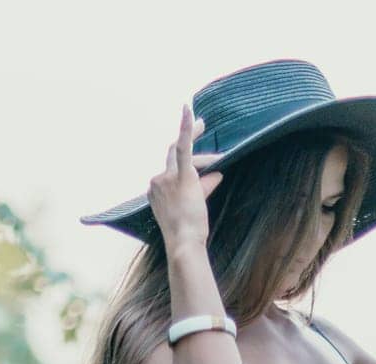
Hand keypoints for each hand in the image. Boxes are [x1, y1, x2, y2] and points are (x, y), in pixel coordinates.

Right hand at [147, 102, 226, 249]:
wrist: (184, 242)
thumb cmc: (188, 232)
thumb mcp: (195, 206)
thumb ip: (204, 187)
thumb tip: (218, 174)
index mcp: (156, 189)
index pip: (172, 169)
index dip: (190, 168)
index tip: (200, 166)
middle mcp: (157, 180)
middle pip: (174, 155)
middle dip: (191, 143)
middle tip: (202, 124)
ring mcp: (166, 177)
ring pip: (184, 155)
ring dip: (203, 157)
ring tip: (219, 157)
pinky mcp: (181, 176)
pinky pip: (183, 147)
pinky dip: (186, 127)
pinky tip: (189, 109)